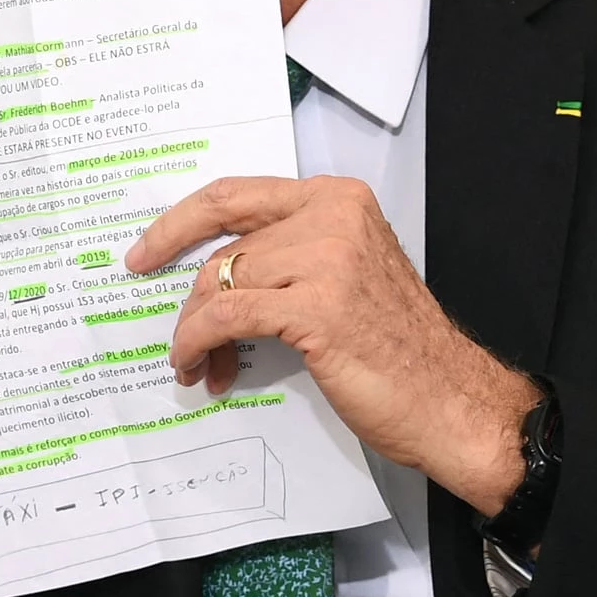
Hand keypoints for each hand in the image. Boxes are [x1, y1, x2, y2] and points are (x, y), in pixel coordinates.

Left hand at [125, 175, 539, 515]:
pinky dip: (200, 343)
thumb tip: (216, 278)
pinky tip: (201, 367)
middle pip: (222, 247)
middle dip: (189, 298)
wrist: (451, 400)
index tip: (146, 251)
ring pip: (219, 283)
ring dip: (195, 330)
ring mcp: (325, 258)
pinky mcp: (315, 306)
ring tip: (198, 364)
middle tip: (176, 336)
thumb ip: (289, 258)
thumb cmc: (399, 350)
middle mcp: (332, 217)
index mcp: (338, 200)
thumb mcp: (343, 277)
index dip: (180, 222)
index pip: (235, 195)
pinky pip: (225, 317)